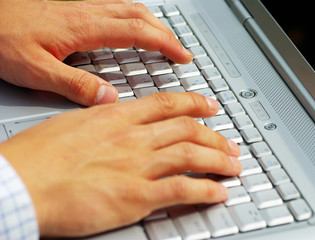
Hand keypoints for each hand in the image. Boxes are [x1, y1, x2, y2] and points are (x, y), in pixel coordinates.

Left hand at [0, 0, 192, 105]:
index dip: (164, 43)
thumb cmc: (2, 38)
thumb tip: (108, 99)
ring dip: (153, 22)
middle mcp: (86, 11)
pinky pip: (113, 5)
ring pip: (128, 7)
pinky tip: (131, 26)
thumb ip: (74, 85)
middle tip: (181, 49)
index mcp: (83, 27)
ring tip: (165, 39)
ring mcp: (80, 5)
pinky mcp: (72, 5)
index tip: (182, 56)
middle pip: (139, 15)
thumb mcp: (35, 70)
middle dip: (166, 33)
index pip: (137, 32)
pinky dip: (133, 16)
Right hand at [0, 92, 240, 236]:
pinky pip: (181, 190)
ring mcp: (137, 166)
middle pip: (187, 130)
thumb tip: (116, 119)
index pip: (166, 104)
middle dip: (214, 136)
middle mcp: (133, 138)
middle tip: (229, 142)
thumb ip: (103, 122)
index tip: (209, 105)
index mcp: (116, 118)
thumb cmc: (38, 156)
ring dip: (218, 160)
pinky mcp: (136, 197)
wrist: (21, 183)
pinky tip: (217, 192)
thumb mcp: (73, 124)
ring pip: (191, 156)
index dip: (194, 103)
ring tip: (233, 165)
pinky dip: (204, 190)